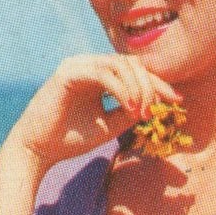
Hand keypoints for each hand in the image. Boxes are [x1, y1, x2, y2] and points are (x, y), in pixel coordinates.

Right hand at [9, 54, 178, 175]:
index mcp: (97, 75)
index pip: (134, 71)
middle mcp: (87, 65)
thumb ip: (130, 112)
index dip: (158, 83)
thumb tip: (155, 105)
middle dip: (151, 84)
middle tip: (157, 108)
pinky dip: (121, 89)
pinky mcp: (68, 73)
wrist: (37, 151)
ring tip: (141, 111)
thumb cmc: (69, 139)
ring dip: (137, 87)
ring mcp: (77, 66)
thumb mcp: (109, 126)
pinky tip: (129, 106)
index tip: (177, 100)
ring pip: (119, 64)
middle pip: (130, 63)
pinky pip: (103, 73)